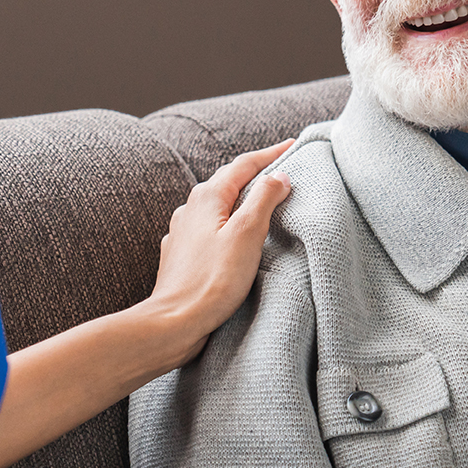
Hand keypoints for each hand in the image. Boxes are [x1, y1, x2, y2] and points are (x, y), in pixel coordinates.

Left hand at [149, 139, 292, 364]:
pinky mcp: (182, 256)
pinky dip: (227, 225)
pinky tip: (233, 237)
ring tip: (261, 201)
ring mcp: (182, 233)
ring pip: (217, 207)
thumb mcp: (247, 234)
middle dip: (255, 174)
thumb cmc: (213, 280)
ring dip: (240, 201)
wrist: (174, 322)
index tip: (292, 145)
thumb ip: (264, 199)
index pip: (243, 164)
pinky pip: (209, 229)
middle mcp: (189, 209)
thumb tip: (278, 176)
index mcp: (207, 197)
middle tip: (281, 169)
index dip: (271, 154)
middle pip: (228, 182)